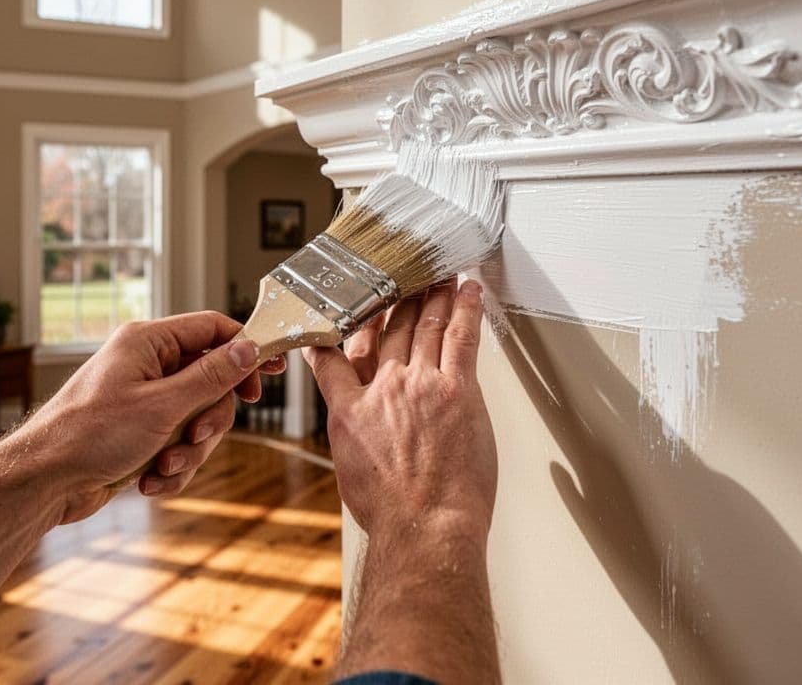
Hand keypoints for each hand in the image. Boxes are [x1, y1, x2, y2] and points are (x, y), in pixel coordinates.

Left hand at [22, 311, 285, 522]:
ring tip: (162, 466)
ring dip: (188, 451)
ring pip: (197, 420)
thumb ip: (211, 376)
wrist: (44, 482)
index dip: (245, 348)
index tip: (271, 371)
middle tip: (196, 437)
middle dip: (209, 419)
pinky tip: (148, 481)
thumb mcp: (162, 405)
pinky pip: (178, 445)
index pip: (212, 329)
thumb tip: (248, 348)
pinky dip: (171, 467)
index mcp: (147, 342)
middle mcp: (146, 366)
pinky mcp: (139, 433)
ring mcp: (143, 401)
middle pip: (211, 381)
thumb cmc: (90, 436)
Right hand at [305, 279, 496, 535]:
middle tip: (401, 276)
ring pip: (424, 326)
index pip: (334, 358)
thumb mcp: (350, 467)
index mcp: (349, 410)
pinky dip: (465, 309)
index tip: (339, 312)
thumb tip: (354, 428)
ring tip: (437, 275)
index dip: (335, 331)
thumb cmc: (391, 511)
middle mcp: (382, 389)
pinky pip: (462, 337)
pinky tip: (467, 291)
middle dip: (394, 299)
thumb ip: (351, 433)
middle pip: (386, 331)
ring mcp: (421, 385)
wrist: (423, 526)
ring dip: (431, 294)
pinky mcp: (458, 390)